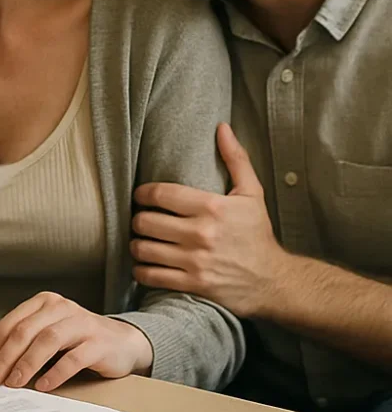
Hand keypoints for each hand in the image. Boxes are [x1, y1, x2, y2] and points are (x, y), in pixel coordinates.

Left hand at [0, 293, 152, 391]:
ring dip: (26, 363)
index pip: (8, 324)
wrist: (122, 342)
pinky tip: (44, 385)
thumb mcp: (48, 332)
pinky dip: (56, 372)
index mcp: (42, 303)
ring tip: (13, 383)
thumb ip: (24, 342)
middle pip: (24, 331)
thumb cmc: (77, 339)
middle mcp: (60, 307)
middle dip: (3, 358)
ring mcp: (80, 323)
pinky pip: (74, 357)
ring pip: (47, 340)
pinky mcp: (98, 342)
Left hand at [131, 123, 289, 316]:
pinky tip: (145, 264)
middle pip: (145, 221)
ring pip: (143, 249)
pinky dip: (141, 270)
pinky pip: (150, 275)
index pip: (160, 194)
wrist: (274, 281)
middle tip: (142, 219)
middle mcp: (200, 233)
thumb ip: (235, 159)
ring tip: (141, 241)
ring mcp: (195, 261)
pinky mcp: (192, 284)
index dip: (142, 194)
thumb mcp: (251, 193)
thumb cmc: (257, 234)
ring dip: (137, 244)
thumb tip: (222, 128)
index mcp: (211, 207)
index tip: (141, 196)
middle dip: (138, 219)